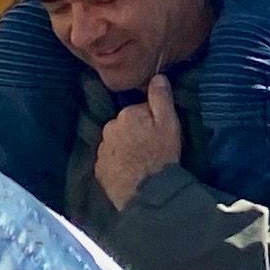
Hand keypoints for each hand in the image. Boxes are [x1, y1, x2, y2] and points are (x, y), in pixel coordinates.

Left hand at [95, 74, 184, 206]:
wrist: (146, 192)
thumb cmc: (161, 156)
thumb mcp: (169, 123)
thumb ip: (161, 98)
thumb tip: (157, 77)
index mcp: (127, 114)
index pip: (140, 110)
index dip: (152, 121)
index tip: (160, 133)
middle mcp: (109, 129)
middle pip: (125, 125)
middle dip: (136, 132)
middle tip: (151, 148)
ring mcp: (102, 150)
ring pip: (117, 142)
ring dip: (126, 147)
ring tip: (141, 161)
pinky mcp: (99, 169)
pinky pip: (110, 159)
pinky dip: (118, 162)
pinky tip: (131, 171)